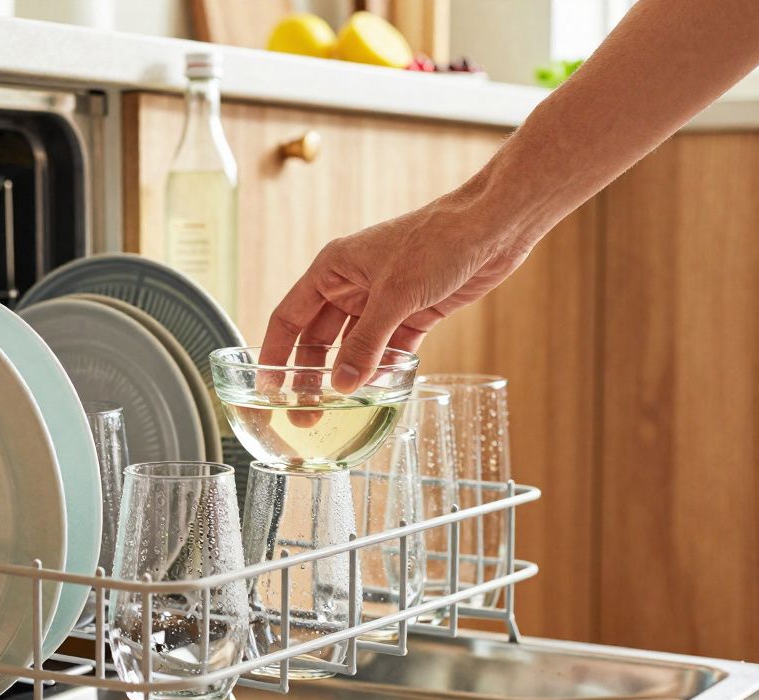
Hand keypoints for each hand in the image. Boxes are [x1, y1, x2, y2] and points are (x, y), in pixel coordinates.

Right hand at [261, 178, 537, 392]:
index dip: (275, 353)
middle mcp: (352, 285)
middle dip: (311, 376)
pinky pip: (390, 349)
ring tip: (339, 411)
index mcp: (333, 269)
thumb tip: (341, 385)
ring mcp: (383, 301)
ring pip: (355, 347)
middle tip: (306, 414)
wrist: (492, 227)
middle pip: (319, 339)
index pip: (289, 317)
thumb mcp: (395, 294)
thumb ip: (366, 343)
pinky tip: (379, 391)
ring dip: (349, 376)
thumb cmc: (437, 240)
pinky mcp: (414, 312)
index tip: (267, 388)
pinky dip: (385, 369)